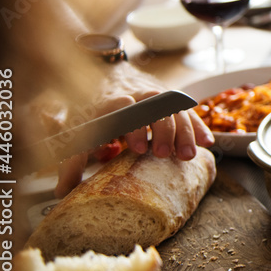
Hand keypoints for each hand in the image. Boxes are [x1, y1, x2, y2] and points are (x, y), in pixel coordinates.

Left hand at [55, 64, 213, 196]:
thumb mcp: (77, 133)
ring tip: (187, 156)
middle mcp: (137, 96)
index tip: (136, 148)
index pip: (124, 108)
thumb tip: (63, 191)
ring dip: (184, 132)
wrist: (110, 78)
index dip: (133, 127)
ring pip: (175, 109)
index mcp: (112, 102)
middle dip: (162, 130)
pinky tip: (207, 142)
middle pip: (155, 106)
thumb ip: (70, 160)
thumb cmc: (94, 114)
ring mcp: (158, 98)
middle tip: (163, 154)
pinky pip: (189, 112)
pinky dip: (199, 127)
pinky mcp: (172, 103)